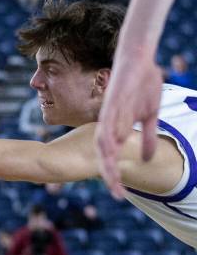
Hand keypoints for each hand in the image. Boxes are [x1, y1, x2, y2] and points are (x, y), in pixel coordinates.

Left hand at [95, 54, 161, 198]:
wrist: (137, 60)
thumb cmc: (141, 86)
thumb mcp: (149, 116)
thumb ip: (146, 137)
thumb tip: (148, 159)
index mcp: (116, 129)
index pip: (111, 157)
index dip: (114, 175)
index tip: (120, 194)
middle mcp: (108, 125)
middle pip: (104, 154)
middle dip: (109, 174)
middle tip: (116, 194)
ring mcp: (109, 113)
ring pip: (104, 140)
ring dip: (107, 159)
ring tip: (111, 177)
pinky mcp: (112, 102)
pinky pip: (110, 120)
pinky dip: (111, 133)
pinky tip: (113, 146)